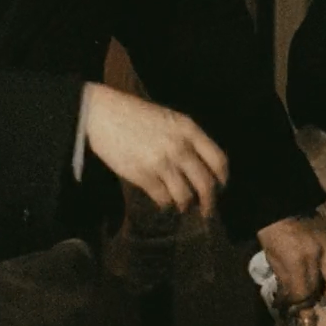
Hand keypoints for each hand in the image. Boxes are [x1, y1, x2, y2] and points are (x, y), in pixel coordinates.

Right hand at [80, 82, 227, 214]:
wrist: (103, 114)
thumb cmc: (137, 116)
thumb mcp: (170, 119)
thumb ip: (188, 139)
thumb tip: (201, 169)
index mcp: (189, 130)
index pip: (218, 161)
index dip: (222, 179)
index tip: (220, 187)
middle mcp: (179, 147)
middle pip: (206, 184)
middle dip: (209, 202)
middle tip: (206, 211)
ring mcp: (161, 163)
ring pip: (185, 196)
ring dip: (185, 205)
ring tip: (181, 206)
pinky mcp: (142, 176)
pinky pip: (162, 199)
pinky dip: (165, 203)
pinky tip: (162, 200)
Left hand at [257, 215, 325, 307]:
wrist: (283, 205)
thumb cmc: (273, 233)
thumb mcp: (272, 258)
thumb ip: (285, 280)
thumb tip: (291, 299)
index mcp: (296, 260)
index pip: (303, 292)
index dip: (299, 303)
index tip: (295, 308)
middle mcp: (317, 255)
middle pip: (321, 287)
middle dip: (315, 299)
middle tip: (311, 304)